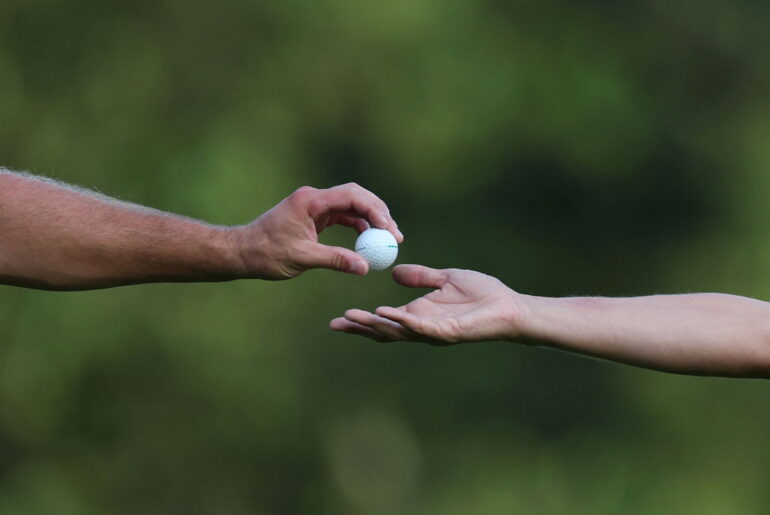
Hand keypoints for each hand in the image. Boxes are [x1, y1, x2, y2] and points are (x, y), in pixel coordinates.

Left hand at [229, 183, 402, 279]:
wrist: (243, 252)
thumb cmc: (266, 253)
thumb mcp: (302, 258)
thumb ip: (335, 260)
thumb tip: (365, 267)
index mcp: (310, 201)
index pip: (351, 197)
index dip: (375, 212)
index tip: (389, 231)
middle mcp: (314, 198)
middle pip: (356, 196)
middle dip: (379, 213)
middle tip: (395, 235)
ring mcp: (315, 206)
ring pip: (351, 205)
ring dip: (370, 220)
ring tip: (387, 239)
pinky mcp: (314, 216)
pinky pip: (342, 216)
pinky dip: (357, 226)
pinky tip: (367, 240)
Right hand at [330, 265, 521, 343]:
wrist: (509, 306)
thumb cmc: (482, 294)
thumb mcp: (445, 279)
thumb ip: (421, 277)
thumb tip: (395, 273)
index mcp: (419, 314)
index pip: (385, 321)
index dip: (363, 320)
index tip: (340, 316)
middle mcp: (422, 327)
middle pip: (385, 331)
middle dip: (360, 327)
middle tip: (336, 323)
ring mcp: (434, 332)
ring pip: (398, 332)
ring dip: (375, 325)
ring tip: (353, 317)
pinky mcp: (448, 333)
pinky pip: (421, 327)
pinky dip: (402, 321)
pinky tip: (385, 314)